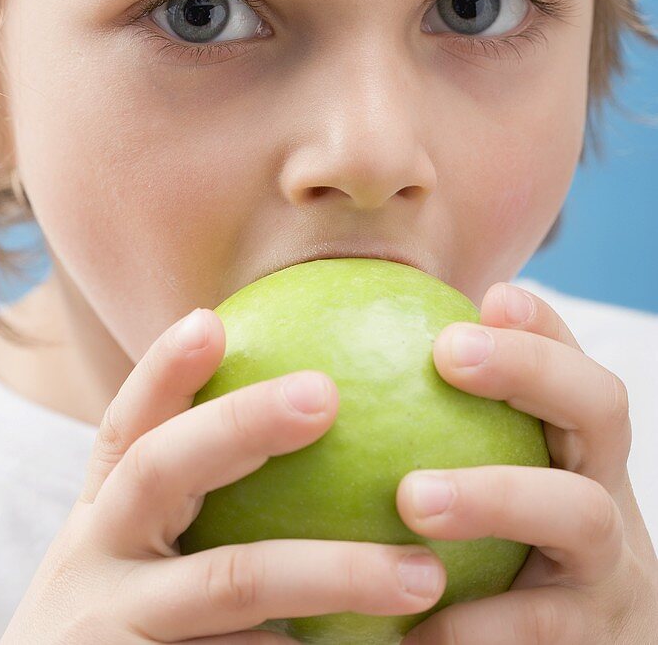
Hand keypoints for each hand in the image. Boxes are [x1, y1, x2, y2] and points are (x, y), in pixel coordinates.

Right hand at [0, 307, 447, 642]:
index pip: (127, 426)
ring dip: (334, 570)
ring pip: (231, 578)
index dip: (161, 371)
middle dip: (239, 420)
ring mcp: (109, 627)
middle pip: (158, 467)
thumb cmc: (138, 635)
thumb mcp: (146, 564)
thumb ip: (203, 504)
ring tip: (422, 573)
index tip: (211, 319)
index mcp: (101, 517)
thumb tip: (323, 414)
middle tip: (326, 393)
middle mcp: (92, 560)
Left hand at [395, 282, 657, 642]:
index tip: (484, 299)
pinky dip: (477, 626)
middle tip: (447, 353)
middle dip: (531, 367)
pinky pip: (539, 628)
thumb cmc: (494, 560)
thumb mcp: (480, 482)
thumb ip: (419, 426)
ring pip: (581, 514)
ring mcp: (608, 569)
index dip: (538, 325)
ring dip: (496, 495)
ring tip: (412, 497)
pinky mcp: (592, 643)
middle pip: (601, 409)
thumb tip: (300, 360)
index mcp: (575, 448)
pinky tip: (407, 627)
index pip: (568, 359)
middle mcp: (603, 491)